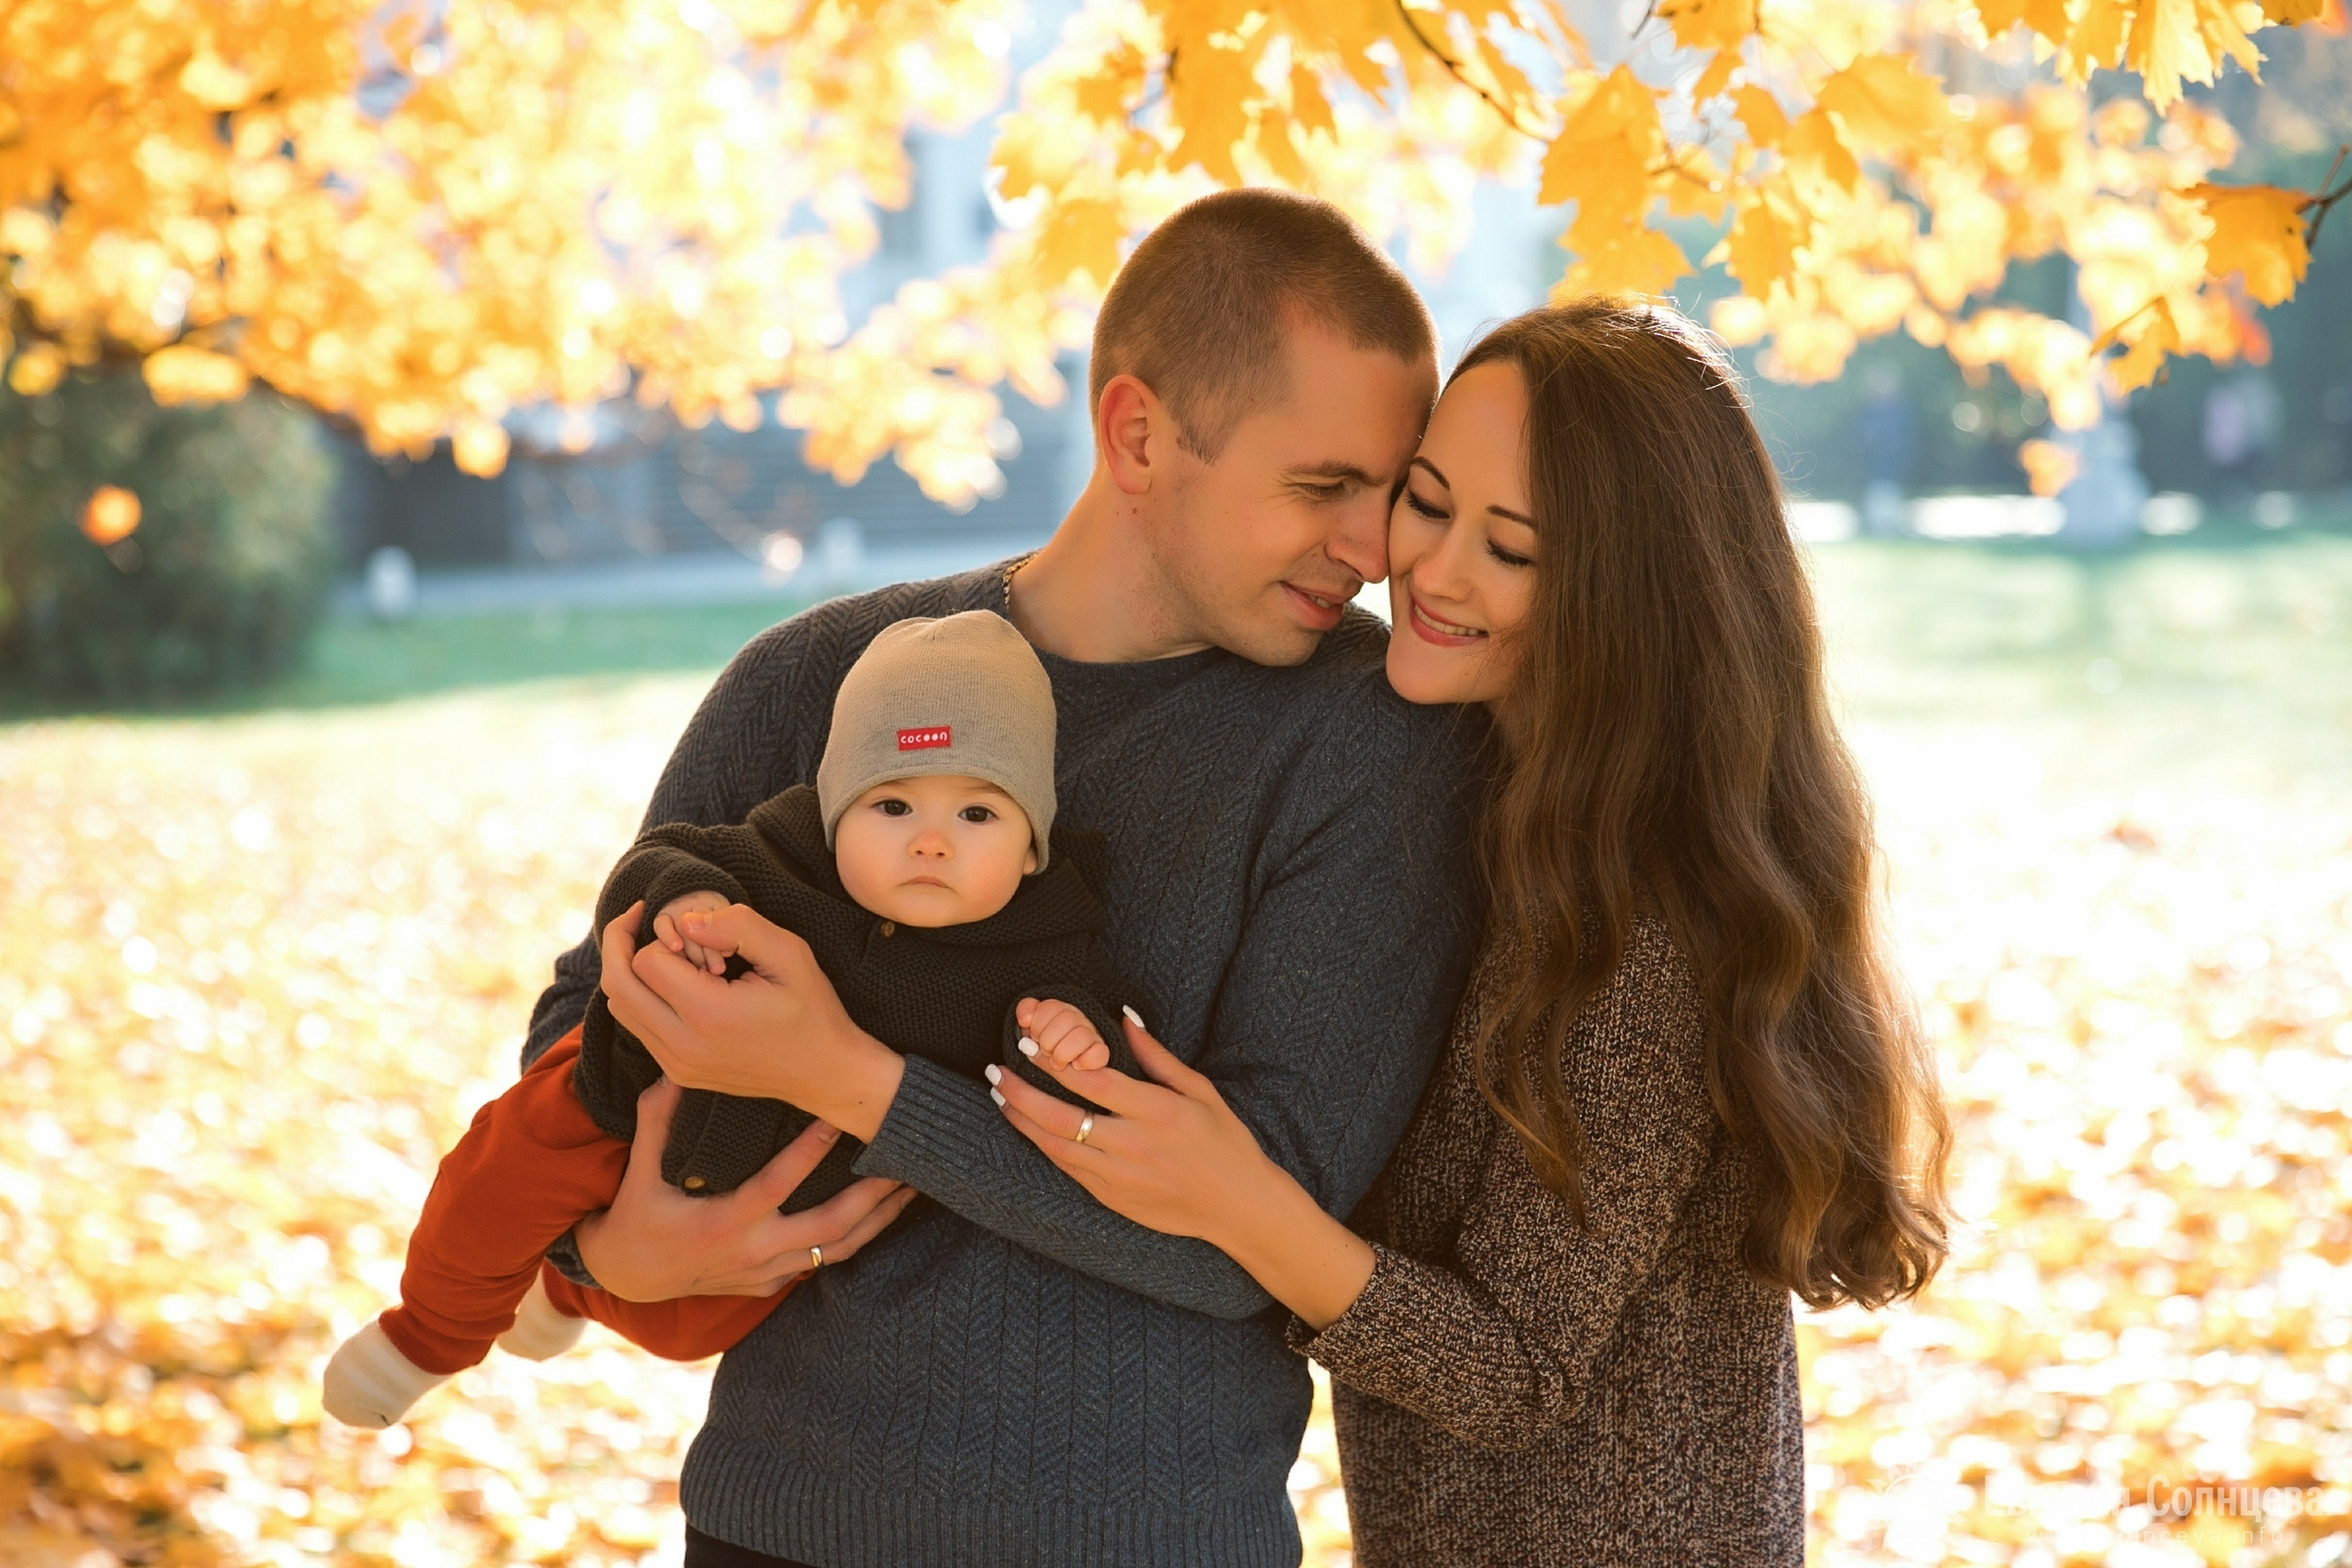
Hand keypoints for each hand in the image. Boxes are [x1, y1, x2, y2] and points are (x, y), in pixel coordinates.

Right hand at [576, 1075, 919, 1298]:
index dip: (810, 1151)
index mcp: (723, 1222)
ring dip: (878, 1221)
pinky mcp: (769, 1285)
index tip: (838, 1117)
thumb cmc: (638, 1215)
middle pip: (830, 1226)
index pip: (777, 1183)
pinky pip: (820, 1264)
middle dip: (874, 1197)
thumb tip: (670, 1069)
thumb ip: (657, 1119)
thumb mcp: (641, 1170)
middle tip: (906, 1165)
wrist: (627, 1276)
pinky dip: (853, 1240)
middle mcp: (752, 1252)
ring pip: (836, 1250)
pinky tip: (879, 1217)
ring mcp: (765, 1274)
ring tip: (911, 1189)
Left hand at [598, 900, 904, 1139]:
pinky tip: (675, 982)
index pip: (646, 961)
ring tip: (666, 952)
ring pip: (620, 1008)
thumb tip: (688, 920)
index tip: (688, 926)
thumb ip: (738, 926)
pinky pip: (638, 1028)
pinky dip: (643, 998)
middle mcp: (683, 1045)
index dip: (661, 933)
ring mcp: (676, 1065)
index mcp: (708, 1014)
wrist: (825, 1073)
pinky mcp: (677, 1073)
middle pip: (617, 986)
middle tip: (639, 918)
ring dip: (633, 974)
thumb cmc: (813, 1010)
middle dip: (622, 945)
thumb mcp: (790, 954)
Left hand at [986, 1009, 1278, 1243]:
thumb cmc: (1224, 1142)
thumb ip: (1157, 1056)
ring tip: (1000, 1097)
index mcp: (1159, 1113)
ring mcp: (1121, 1177)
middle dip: (1022, 1093)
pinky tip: (1029, 1128)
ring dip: (1023, 1121)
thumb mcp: (1200, 1091)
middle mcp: (1135, 1146)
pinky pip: (1069, 1170)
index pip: (1095, 1082)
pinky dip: (1044, 1147)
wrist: (1239, 1206)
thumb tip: (1123, 1018)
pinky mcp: (1113, 1198)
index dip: (1056, 1063)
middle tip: (996, 1071)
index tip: (1028, 1044)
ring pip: (1057, 1147)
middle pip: (1063, 1118)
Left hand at [1013, 996, 1111, 1070]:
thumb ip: (1027, 1014)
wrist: (1072, 1081)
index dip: (1038, 1022)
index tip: (1033, 1037)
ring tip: (1057, 1064)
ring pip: (1081, 1035)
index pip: (1048, 1006)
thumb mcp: (1032, 1031)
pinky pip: (1099, 1053)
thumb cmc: (1046, 1054)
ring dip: (1063, 1053)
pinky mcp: (1102, 1055)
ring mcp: (1092, 1037)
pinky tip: (1075, 1066)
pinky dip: (1085, 1061)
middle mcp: (1078, 1020)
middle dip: (1048, 1040)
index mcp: (1059, 1011)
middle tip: (1046, 1052)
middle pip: (1066, 1017)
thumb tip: (1024, 1020)